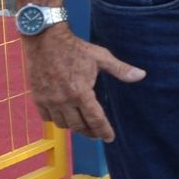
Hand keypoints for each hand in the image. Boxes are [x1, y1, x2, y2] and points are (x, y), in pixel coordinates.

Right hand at [23, 28, 144, 141]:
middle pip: (78, 126)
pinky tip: (65, 116)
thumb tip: (142, 75)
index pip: (95, 119)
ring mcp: (48, 100)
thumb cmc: (76, 49)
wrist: (45, 41)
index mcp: (81, 92)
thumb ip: (120, 69)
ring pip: (62, 124)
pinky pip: (47, 118)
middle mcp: (63, 100)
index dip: (104, 131)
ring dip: (74, 126)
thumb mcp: (101, 57)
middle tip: (97, 134)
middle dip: (90, 132)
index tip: (109, 138)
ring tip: (83, 125)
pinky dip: (57, 120)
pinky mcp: (37, 98)